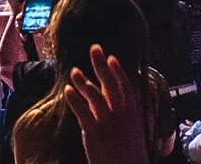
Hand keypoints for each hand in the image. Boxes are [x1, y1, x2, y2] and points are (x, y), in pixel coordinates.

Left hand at [61, 45, 147, 163]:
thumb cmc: (129, 153)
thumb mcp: (132, 131)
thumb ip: (123, 113)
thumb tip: (110, 96)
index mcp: (133, 113)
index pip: (126, 86)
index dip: (118, 71)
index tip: (111, 57)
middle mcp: (122, 115)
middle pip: (110, 84)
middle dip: (101, 64)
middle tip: (94, 47)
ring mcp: (108, 123)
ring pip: (95, 96)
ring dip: (84, 81)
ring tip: (74, 71)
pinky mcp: (94, 134)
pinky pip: (82, 112)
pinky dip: (74, 99)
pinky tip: (67, 90)